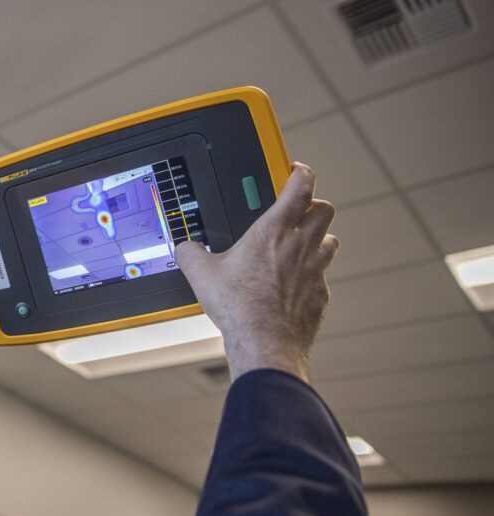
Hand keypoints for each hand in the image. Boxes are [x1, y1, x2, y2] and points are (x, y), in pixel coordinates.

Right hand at [174, 163, 337, 383]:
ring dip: (318, 238)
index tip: (294, 171)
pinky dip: (312, 275)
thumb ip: (190, 254)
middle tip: (297, 211)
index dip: (301, 172)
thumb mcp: (202, 275)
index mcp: (274, 231)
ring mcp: (316, 271)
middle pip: (325, 209)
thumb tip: (183, 248)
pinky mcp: (321, 296)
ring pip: (331, 241)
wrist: (265, 344)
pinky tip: (294, 285)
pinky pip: (323, 277)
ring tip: (298, 247)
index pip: (301, 186)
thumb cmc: (239, 308)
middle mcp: (301, 246)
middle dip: (314, 204)